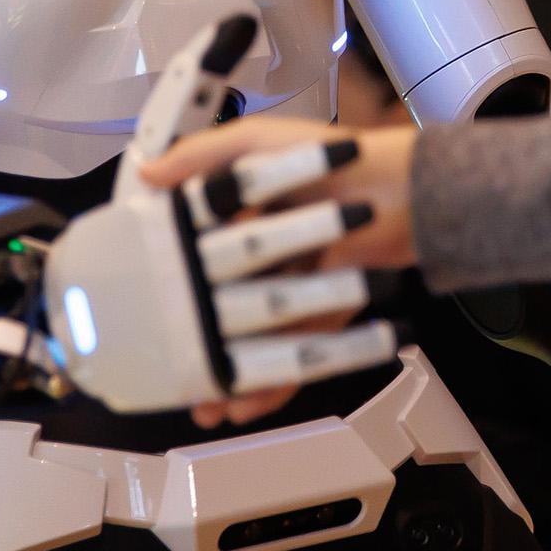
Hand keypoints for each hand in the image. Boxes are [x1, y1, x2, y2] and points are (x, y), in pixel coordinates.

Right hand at [141, 117, 422, 426]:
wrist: (414, 193)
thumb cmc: (337, 158)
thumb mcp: (259, 141)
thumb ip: (203, 155)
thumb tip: (145, 173)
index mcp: (239, 211)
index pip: (187, 254)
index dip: (160, 291)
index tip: (136, 322)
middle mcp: (265, 250)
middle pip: (217, 306)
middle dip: (194, 346)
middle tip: (170, 381)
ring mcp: (296, 284)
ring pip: (252, 339)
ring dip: (230, 375)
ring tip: (208, 409)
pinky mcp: (327, 311)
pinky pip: (297, 355)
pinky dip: (276, 383)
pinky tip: (250, 405)